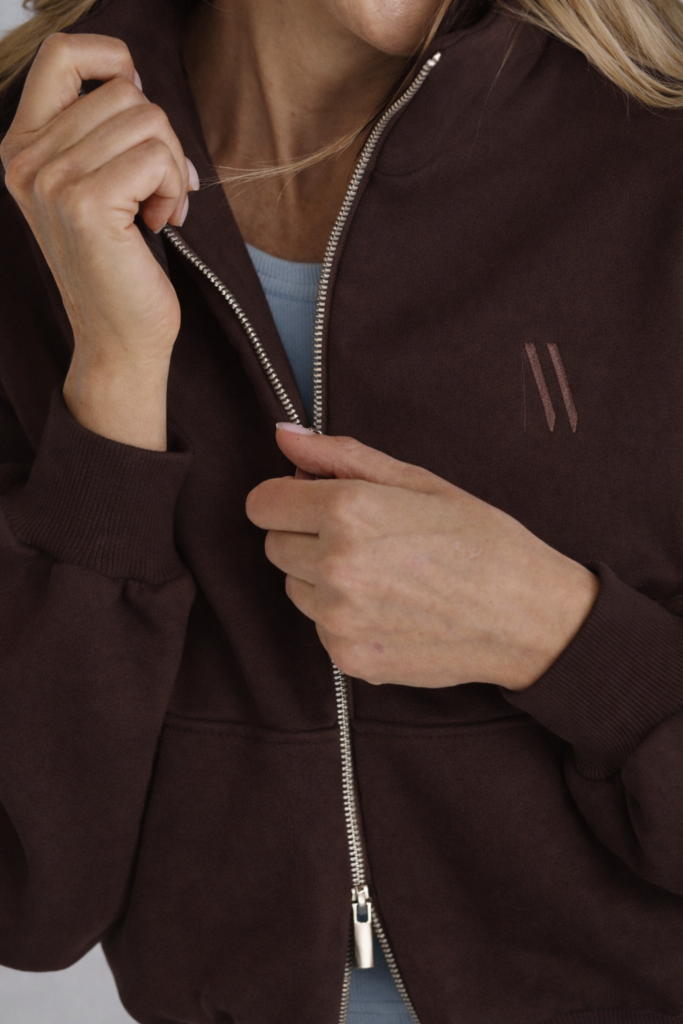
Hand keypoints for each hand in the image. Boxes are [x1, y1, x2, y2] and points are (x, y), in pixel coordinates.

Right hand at [0, 34, 196, 448]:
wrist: (118, 338)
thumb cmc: (118, 266)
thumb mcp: (95, 186)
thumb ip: (100, 133)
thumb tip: (137, 82)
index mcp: (22, 147)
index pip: (62, 54)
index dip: (114, 61)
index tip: (140, 106)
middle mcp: (26, 159)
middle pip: (123, 91)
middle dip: (161, 139)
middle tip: (160, 190)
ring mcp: (50, 180)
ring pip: (147, 120)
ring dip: (172, 167)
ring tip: (159, 210)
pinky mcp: (84, 204)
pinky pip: (156, 157)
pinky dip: (175, 187)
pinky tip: (163, 222)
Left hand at [246, 425, 598, 689]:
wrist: (527, 617)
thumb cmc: (480, 541)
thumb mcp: (418, 481)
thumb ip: (340, 456)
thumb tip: (283, 436)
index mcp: (347, 511)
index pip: (262, 503)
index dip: (288, 498)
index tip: (316, 501)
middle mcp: (334, 566)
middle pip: (274, 545)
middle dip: (306, 535)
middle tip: (366, 538)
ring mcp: (338, 618)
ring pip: (295, 588)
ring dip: (322, 578)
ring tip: (384, 574)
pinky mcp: (348, 657)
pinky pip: (320, 627)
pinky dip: (344, 617)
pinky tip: (392, 608)